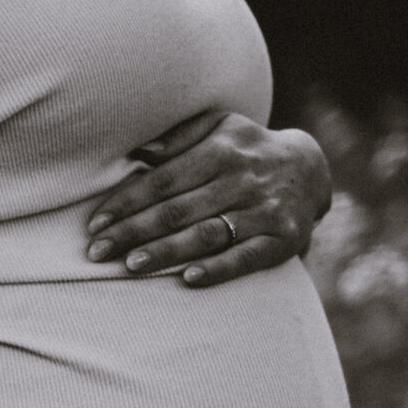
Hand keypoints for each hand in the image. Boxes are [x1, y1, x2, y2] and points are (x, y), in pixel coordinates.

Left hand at [86, 111, 331, 287]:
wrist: (310, 168)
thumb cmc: (246, 150)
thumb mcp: (220, 127)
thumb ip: (180, 135)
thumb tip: (139, 152)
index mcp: (222, 150)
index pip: (164, 179)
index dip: (127, 202)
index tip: (96, 223)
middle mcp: (243, 179)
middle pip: (179, 209)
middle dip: (134, 232)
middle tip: (98, 252)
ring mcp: (265, 210)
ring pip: (207, 234)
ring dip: (166, 252)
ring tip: (130, 266)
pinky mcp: (282, 240)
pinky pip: (246, 258)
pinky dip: (217, 269)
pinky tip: (187, 280)